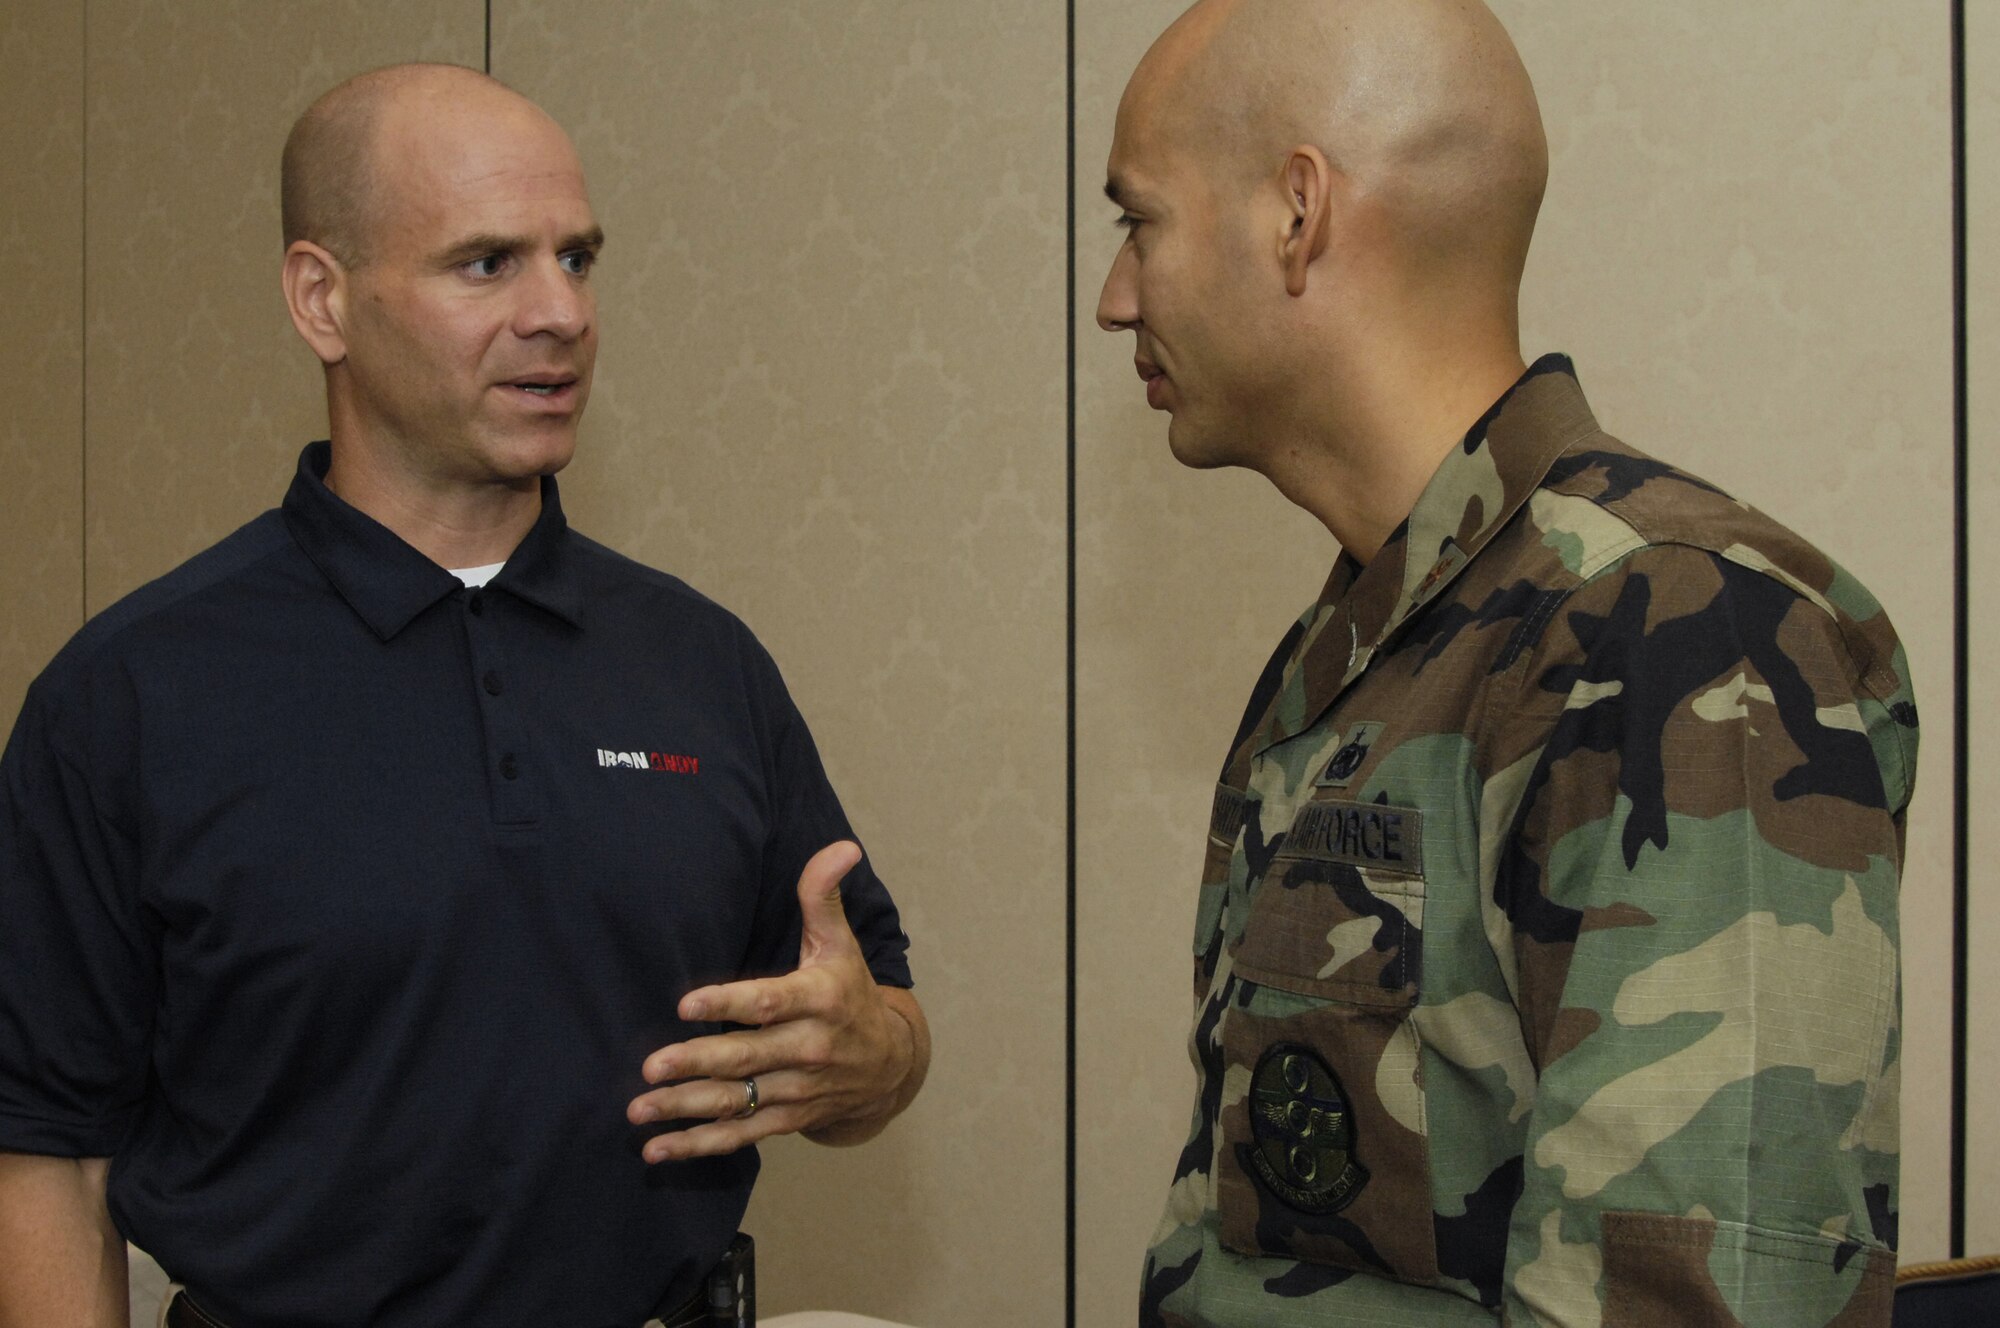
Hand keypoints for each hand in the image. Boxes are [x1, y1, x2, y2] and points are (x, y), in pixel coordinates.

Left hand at [627, 841, 916, 1161]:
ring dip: (686, 1109)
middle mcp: (809, 1049)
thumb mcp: (841, 944)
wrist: (891, 1065)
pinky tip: (657, 1149)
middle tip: (650, 1066)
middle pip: (748, 1058)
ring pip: (738, 1101)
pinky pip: (741, 1135)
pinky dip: (699, 1145)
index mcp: (820, 1001)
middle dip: (697, 1064)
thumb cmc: (851, 993)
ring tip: (640, 1109)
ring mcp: (798, 1090)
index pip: (771, 1003)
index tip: (687, 1004)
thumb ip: (824, 897)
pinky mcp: (788, 1120)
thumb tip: (842, 847)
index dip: (730, 1003)